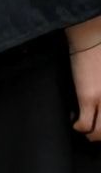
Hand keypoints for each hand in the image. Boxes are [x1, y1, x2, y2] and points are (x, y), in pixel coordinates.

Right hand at [67, 15, 100, 140]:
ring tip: (85, 128)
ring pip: (99, 133)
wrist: (94, 38)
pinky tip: (75, 122)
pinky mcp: (88, 97)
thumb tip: (98, 102)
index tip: (100, 122)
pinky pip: (84, 124)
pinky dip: (78, 126)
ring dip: (92, 134)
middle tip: (96, 131)